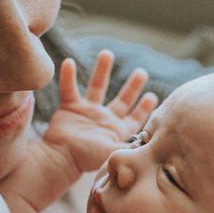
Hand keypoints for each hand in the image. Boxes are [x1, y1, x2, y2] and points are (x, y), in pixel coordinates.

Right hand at [44, 50, 157, 171]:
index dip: (144, 109)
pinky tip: (69, 62)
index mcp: (116, 131)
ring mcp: (87, 112)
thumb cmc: (85, 158)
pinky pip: (69, 88)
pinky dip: (68, 76)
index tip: (153, 97)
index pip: (134, 119)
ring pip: (96, 86)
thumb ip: (129, 146)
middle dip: (132, 86)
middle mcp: (104, 119)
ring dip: (102, 70)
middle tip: (142, 72)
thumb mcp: (111, 152)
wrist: (60, 158)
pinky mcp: (70, 108)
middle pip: (122, 99)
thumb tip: (149, 145)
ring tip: (107, 53)